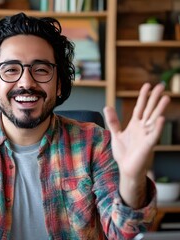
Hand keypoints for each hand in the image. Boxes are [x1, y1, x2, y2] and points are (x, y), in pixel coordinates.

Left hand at [103, 83, 169, 207]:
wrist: (126, 168)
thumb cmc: (124, 152)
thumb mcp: (116, 134)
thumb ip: (113, 121)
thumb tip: (107, 106)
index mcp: (135, 125)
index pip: (140, 107)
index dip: (143, 96)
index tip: (147, 85)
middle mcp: (143, 128)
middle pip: (149, 110)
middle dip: (154, 98)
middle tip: (161, 85)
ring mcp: (146, 136)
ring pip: (154, 120)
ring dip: (159, 109)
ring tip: (165, 97)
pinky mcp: (148, 145)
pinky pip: (154, 135)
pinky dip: (157, 127)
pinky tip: (161, 118)